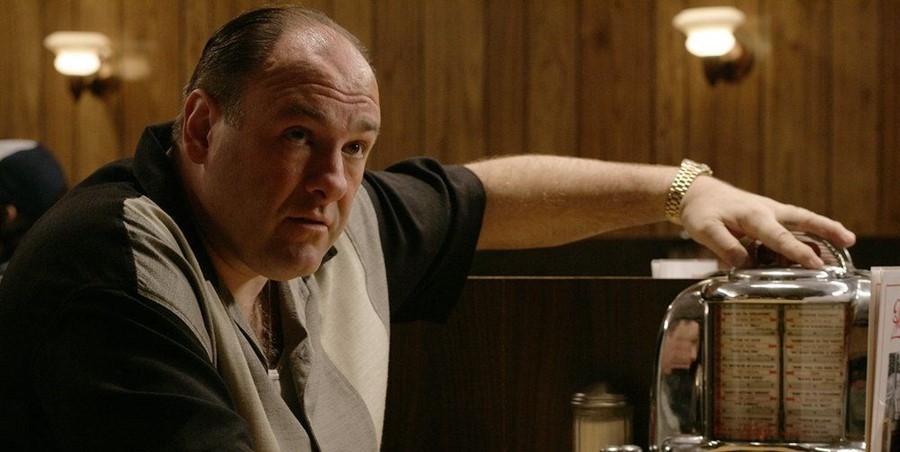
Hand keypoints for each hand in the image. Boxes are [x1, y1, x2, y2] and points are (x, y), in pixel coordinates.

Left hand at [679, 176, 855, 268]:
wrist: (696, 193)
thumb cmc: (701, 211)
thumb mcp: (705, 230)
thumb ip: (725, 248)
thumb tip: (746, 265)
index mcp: (752, 216)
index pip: (778, 237)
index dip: (797, 252)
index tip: (815, 264)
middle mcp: (767, 211)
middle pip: (802, 221)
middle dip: (826, 230)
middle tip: (849, 241)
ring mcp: (770, 212)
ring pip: (801, 221)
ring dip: (823, 229)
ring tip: (847, 241)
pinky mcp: (768, 216)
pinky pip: (792, 224)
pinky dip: (807, 232)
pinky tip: (816, 245)